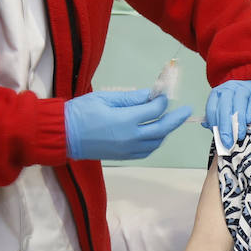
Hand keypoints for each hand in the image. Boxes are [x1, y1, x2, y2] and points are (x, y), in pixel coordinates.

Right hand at [64, 88, 191, 160]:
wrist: (63, 135)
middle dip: (175, 118)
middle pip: (161, 128)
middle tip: (186, 111)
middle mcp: (131, 138)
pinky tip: (156, 134)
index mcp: (126, 121)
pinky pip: (146, 151)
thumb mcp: (106, 98)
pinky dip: (155, 142)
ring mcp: (128, 150)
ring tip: (170, 121)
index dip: (161, 101)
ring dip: (165, 131)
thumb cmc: (81, 112)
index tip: (163, 93)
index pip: (154, 110)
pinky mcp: (123, 156)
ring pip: (156, 142)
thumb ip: (131, 98)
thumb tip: (151, 95)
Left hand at [203, 80, 250, 149]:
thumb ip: (218, 118)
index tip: (218, 137)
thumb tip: (207, 126)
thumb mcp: (227, 107)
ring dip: (238, 122)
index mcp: (218, 93)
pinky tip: (249, 121)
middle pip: (224, 107)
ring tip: (239, 135)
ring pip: (239, 104)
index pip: (212, 108)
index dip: (214, 124)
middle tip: (228, 141)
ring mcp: (245, 87)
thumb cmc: (242, 102)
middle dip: (225, 126)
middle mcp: (230, 88)